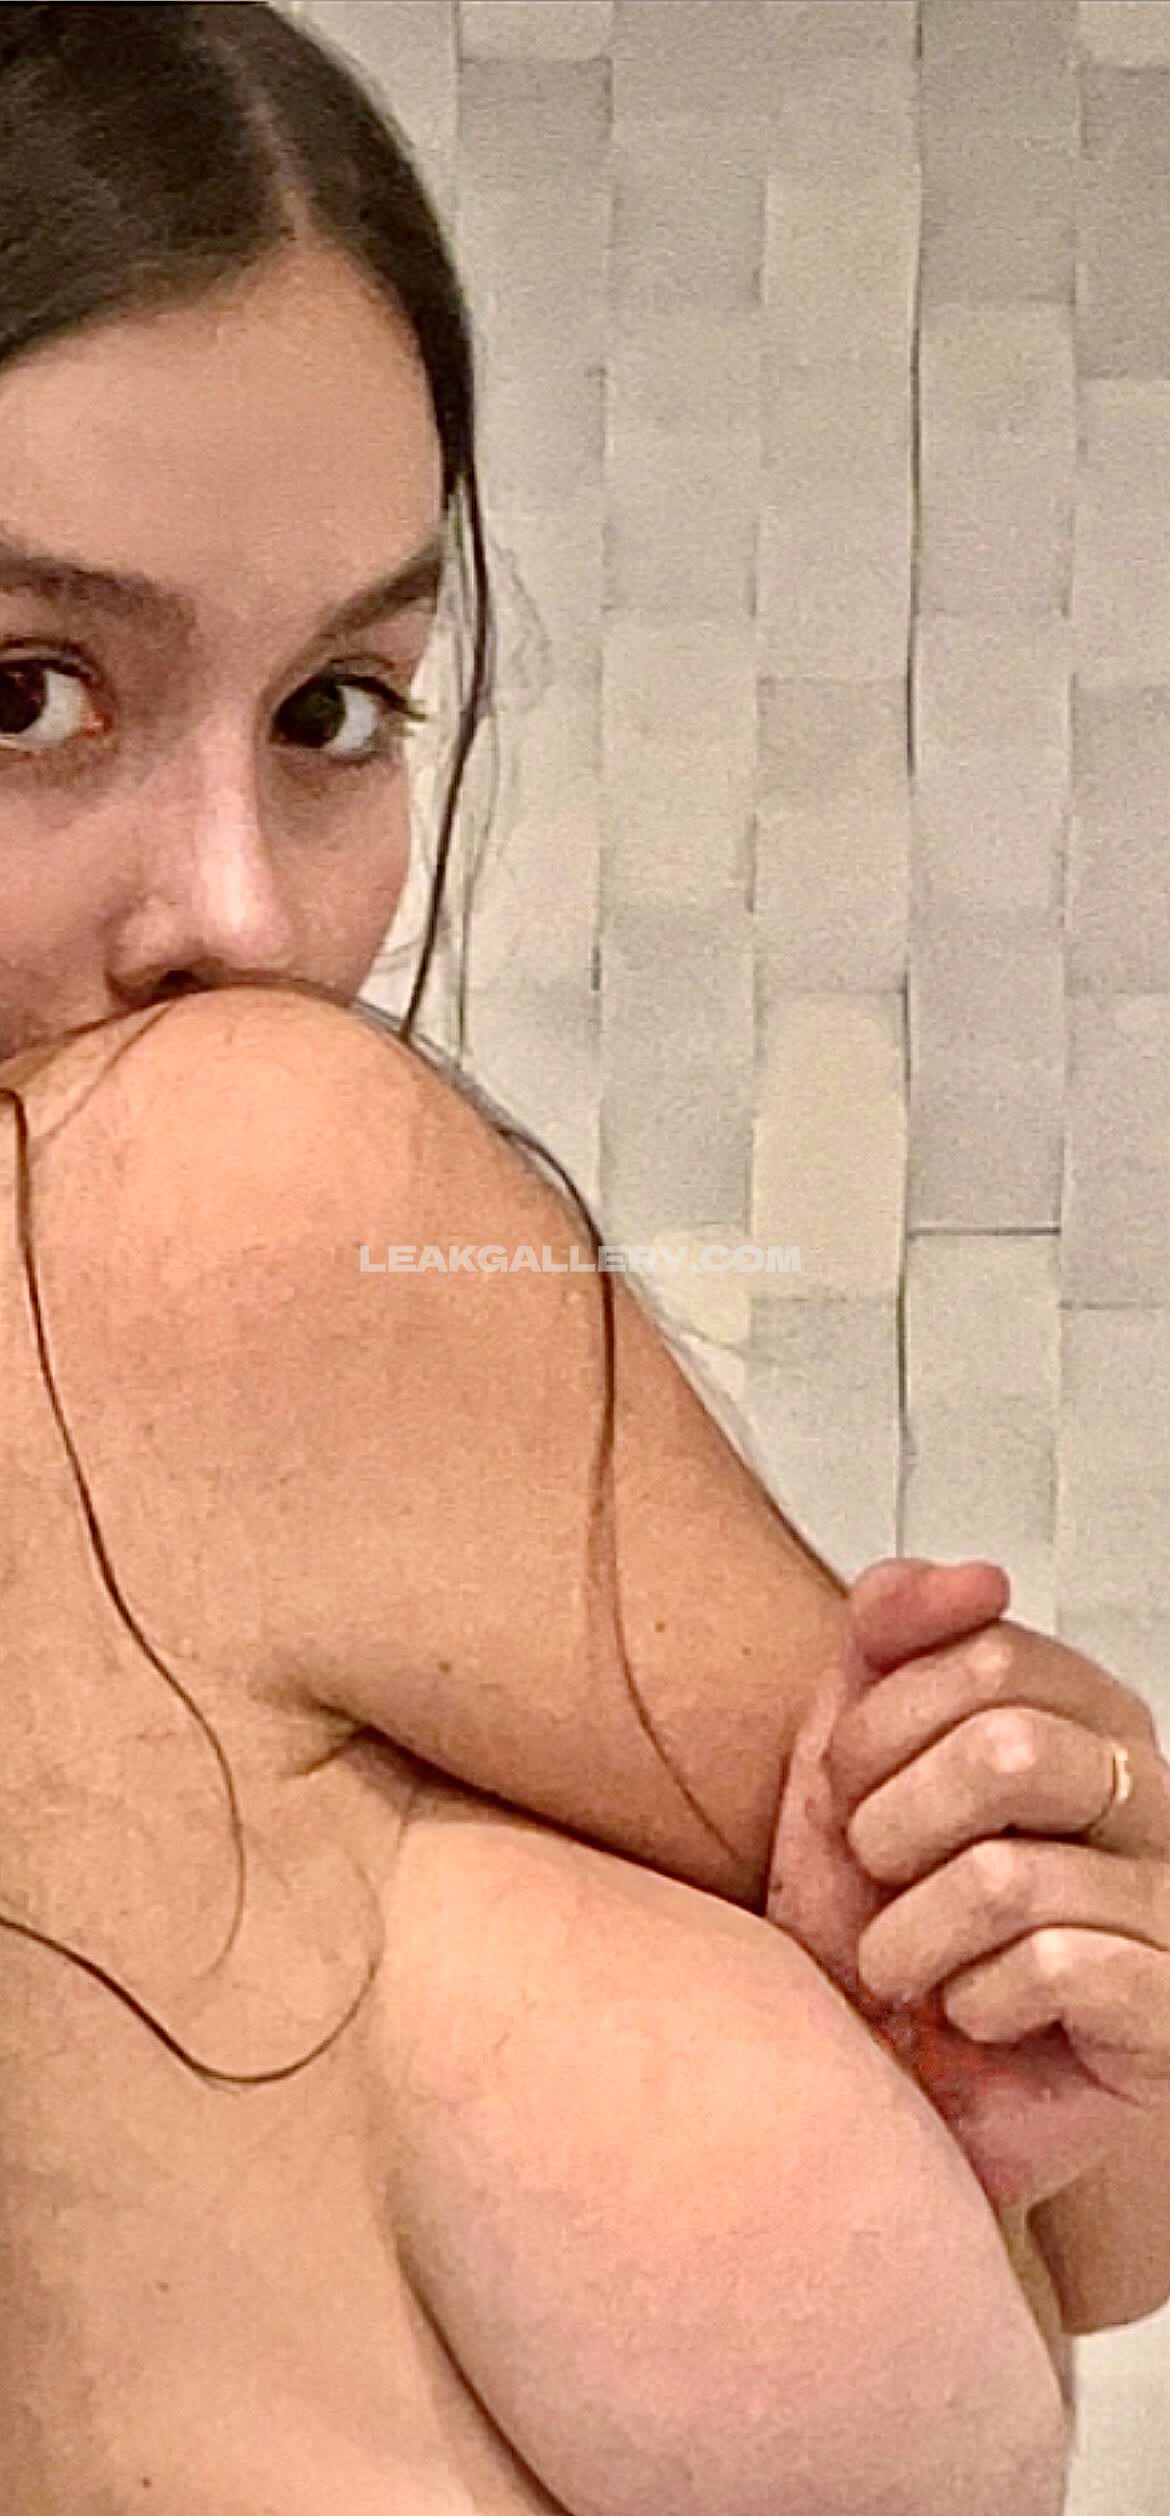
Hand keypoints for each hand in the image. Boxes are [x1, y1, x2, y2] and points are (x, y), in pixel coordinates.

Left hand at [769, 1558, 1169, 2213]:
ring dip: (908, 1936)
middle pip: (1011, 1749)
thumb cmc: (883, 1927)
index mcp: (1081, 1719)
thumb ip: (890, 1641)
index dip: (880, 1725)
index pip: (988, 1651)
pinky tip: (969, 2020)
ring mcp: (1164, 1905)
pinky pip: (1052, 1970)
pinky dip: (971, 2003)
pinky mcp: (1164, 2011)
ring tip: (901, 1970)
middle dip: (892, 1826)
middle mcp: (1145, 1798)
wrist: (899, 2095)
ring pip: (1010, 1876)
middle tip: (875, 1883)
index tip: (846, 1791)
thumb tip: (969, 1574)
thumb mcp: (854, 1762)